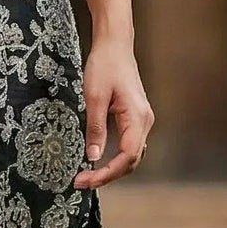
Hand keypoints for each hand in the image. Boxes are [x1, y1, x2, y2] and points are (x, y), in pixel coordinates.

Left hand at [74, 34, 153, 186]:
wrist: (115, 45)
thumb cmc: (105, 66)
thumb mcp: (94, 97)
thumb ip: (95, 128)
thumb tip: (93, 157)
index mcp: (137, 118)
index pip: (127, 157)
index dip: (107, 173)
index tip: (85, 180)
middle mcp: (144, 122)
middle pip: (131, 161)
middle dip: (107, 175)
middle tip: (81, 182)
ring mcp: (142, 120)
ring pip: (131, 155)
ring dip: (112, 169)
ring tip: (88, 176)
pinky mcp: (135, 117)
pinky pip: (129, 145)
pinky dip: (116, 158)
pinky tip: (99, 160)